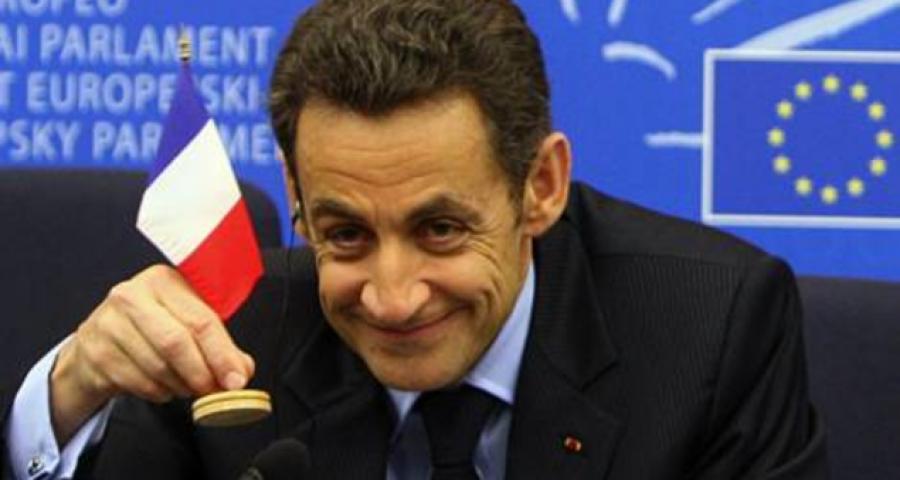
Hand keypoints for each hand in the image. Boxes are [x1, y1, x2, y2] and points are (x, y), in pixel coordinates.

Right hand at [49, 265, 254, 444]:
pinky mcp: (95, 352)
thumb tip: (241, 370)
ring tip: (188, 386)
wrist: (97, 341)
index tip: (237, 379)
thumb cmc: (150, 327)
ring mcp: (109, 323)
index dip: (223, 354)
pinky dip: (159, 392)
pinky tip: (163, 386)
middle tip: (214, 390)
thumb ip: (219, 344)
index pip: (201, 320)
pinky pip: (138, 383)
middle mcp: (132, 295)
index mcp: (163, 281)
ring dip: (181, 385)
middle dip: (201, 373)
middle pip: (176, 342)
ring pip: (158, 366)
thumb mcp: (186, 323)